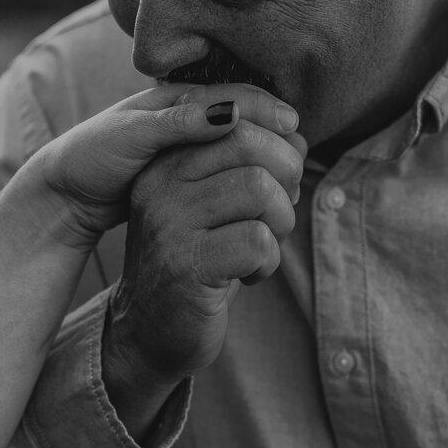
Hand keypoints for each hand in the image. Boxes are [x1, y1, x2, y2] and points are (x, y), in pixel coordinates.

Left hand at [35, 83, 301, 248]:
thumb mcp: (131, 136)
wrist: (63, 192)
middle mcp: (184, 115)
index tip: (294, 128)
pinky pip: (225, 166)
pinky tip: (262, 191)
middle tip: (300, 153)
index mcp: (174, 98)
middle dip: (275, 131)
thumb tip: (230, 113)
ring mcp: (184, 143)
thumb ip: (177, 122)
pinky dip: (248, 174)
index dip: (267, 109)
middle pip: (244, 116)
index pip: (234, 95)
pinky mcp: (182, 171)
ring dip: (266, 154)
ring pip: (238, 142)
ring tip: (290, 173)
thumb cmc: (91, 158)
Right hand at [102, 83, 306, 419]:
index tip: (284, 178)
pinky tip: (250, 273)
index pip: (236, 117)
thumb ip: (249, 163)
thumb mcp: (218, 203)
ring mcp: (169, 223)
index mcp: (167, 159)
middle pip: (249, 144)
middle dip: (286, 176)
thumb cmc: (197, 260)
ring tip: (263, 245)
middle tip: (278, 212)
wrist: (151, 329)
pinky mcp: (185, 266)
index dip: (279, 142)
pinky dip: (268, 260)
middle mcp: (160, 183)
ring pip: (258, 188)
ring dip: (280, 221)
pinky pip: (257, 240)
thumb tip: (297, 136)